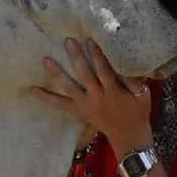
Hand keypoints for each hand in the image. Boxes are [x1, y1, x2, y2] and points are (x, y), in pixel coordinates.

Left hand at [31, 38, 153, 151]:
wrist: (128, 136)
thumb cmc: (138, 111)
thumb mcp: (143, 95)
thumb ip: (135, 80)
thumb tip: (126, 62)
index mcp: (114, 92)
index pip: (104, 70)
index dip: (97, 55)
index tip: (89, 40)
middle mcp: (97, 98)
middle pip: (84, 75)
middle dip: (76, 58)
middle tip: (68, 41)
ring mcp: (86, 105)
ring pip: (69, 89)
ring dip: (57, 74)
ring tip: (46, 60)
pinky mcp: (79, 111)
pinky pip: (61, 105)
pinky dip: (47, 98)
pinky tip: (33, 90)